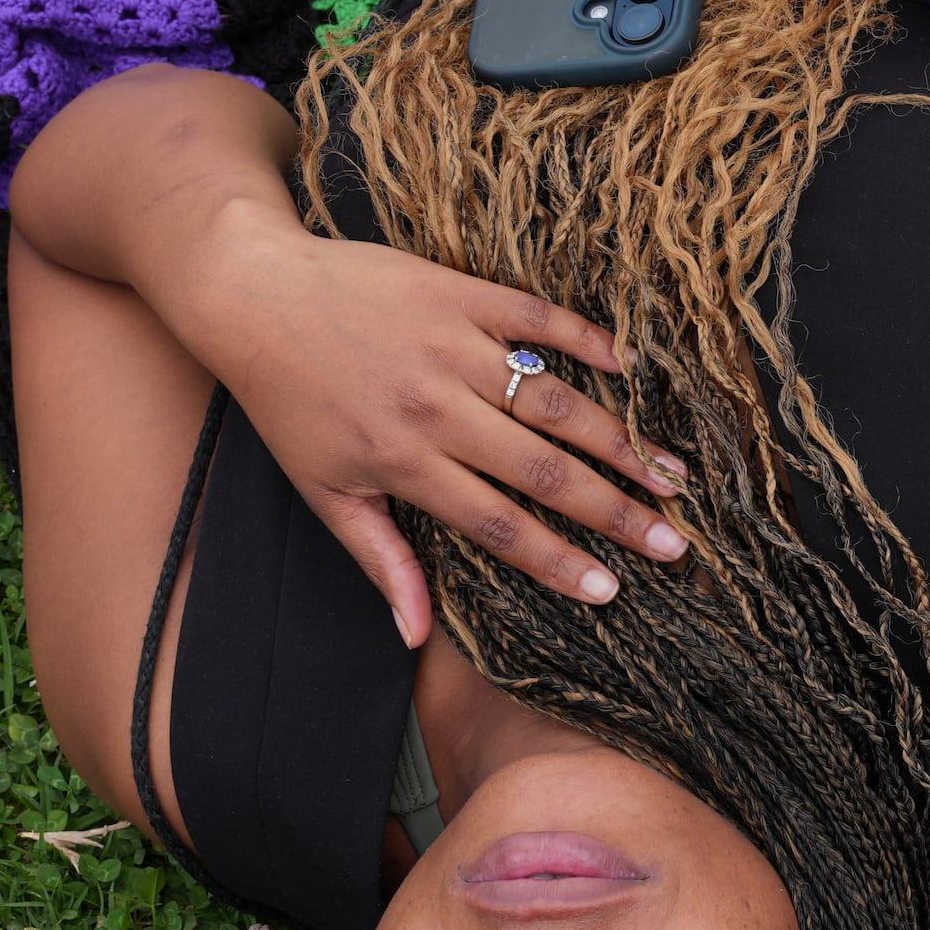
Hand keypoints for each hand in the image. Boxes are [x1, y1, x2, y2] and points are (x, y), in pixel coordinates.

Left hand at [167, 200, 691, 647]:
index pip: (498, 525)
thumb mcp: (322, 491)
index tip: (612, 590)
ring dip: (622, 440)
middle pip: (544, 471)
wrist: (254, 295)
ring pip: (557, 401)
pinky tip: (631, 371)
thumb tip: (417, 635)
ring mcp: (453, 347)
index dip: (559, 560)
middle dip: (618, 511)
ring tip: (674, 472)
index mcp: (402, 462)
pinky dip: (588, 341)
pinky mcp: (462, 294)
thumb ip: (381, 559)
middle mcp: (436, 408)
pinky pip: (540, 318)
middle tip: (675, 541)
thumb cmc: (287, 402)